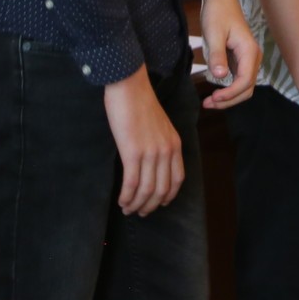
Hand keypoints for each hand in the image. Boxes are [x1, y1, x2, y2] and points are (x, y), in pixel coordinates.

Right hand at [104, 66, 184, 216]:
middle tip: (139, 212)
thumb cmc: (140, 105)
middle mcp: (166, 151)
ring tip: (127, 209)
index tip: (158, 204)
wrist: (129, 87)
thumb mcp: (160, 126)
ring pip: (147, 190)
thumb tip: (152, 166)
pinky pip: (132, 184)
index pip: (177, 179)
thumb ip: (160, 145)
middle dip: (150, 206)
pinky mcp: (133, 152)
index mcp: (175, 144)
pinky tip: (121, 201)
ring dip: (136, 205)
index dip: (167, 196)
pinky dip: (127, 197)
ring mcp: (151, 152)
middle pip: (162, 189)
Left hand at [198, 0, 261, 110]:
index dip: (230, 94)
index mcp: (249, 51)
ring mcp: (248, 58)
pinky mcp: (241, 59)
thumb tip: (220, 77)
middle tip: (208, 104)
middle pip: (247, 87)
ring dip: (230, 97)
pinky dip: (229, 89)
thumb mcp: (214, 34)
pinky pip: (239, 79)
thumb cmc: (217, 13)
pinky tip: (215, 91)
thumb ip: (217, 55)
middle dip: (230, 100)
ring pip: (244, 86)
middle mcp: (253, 56)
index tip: (213, 98)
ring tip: (210, 101)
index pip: (245, 81)